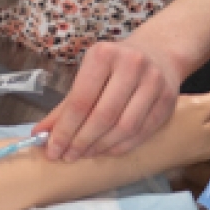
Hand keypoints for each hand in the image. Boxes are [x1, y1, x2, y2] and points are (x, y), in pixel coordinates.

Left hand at [37, 37, 184, 160]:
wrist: (158, 53)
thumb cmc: (115, 66)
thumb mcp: (88, 75)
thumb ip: (65, 106)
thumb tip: (40, 134)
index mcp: (104, 55)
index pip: (80, 100)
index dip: (65, 129)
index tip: (53, 149)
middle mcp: (131, 64)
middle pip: (103, 116)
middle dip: (82, 141)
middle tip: (68, 156)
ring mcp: (153, 82)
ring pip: (125, 127)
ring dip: (101, 147)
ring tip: (85, 154)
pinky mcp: (168, 100)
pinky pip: (142, 133)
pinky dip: (121, 146)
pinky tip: (107, 150)